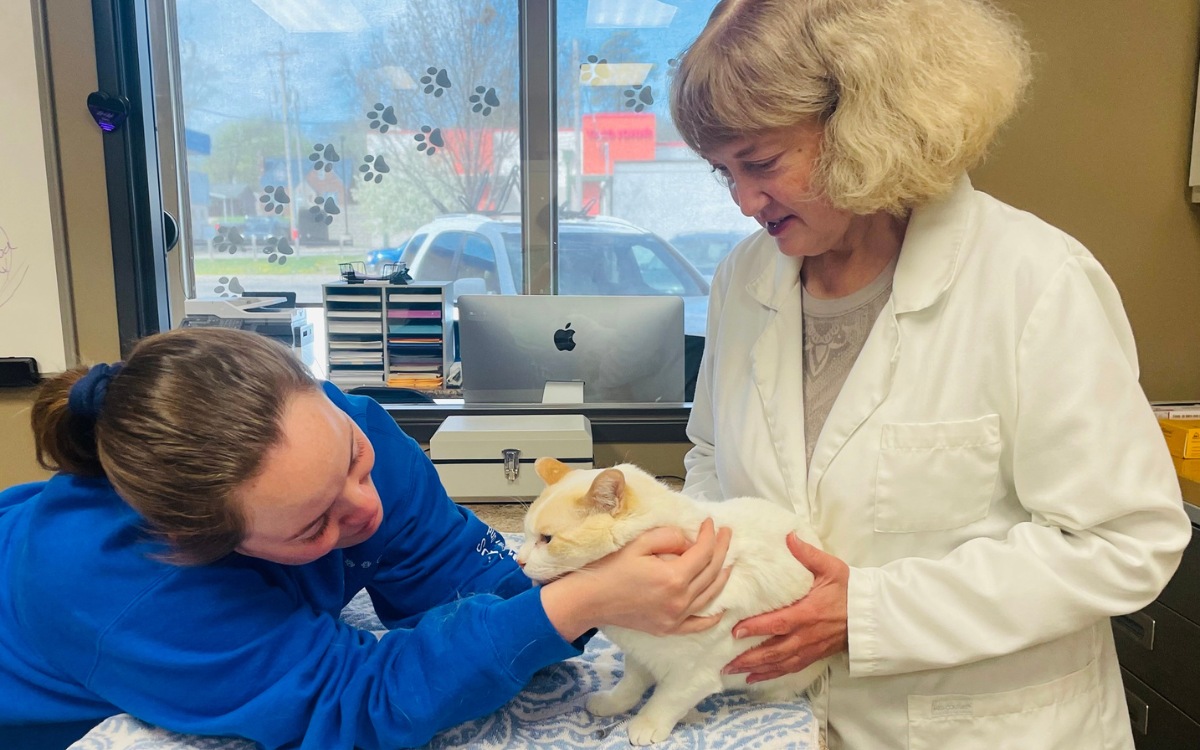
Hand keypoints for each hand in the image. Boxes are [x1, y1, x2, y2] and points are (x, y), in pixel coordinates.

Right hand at [541, 518, 731, 640]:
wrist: (589, 600)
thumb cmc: (610, 568)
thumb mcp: (638, 543)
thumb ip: (668, 537)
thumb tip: (688, 542)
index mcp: (673, 577)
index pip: (703, 553)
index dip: (710, 535)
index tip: (710, 522)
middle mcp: (679, 600)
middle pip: (711, 573)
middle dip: (722, 550)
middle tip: (726, 534)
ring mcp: (675, 618)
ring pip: (710, 596)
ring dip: (722, 576)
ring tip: (728, 561)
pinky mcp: (668, 629)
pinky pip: (697, 625)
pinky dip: (711, 617)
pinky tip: (720, 609)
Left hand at [723, 534, 848, 683]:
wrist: (868, 614)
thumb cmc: (848, 589)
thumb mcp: (831, 567)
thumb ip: (808, 554)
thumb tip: (789, 536)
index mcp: (808, 613)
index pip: (778, 623)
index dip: (757, 628)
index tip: (736, 630)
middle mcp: (806, 635)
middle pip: (774, 650)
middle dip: (749, 657)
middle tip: (726, 661)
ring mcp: (809, 648)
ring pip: (779, 662)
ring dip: (755, 668)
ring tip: (732, 670)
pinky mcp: (812, 655)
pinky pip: (789, 668)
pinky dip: (770, 674)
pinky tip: (754, 677)